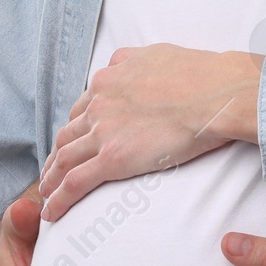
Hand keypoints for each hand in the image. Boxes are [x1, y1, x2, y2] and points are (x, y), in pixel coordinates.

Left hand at [39, 45, 262, 221]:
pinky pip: (75, 182)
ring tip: (47, 193)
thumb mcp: (156, 52)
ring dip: (51, 178)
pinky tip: (52, 212)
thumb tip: (123, 63)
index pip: (83, 107)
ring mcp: (104, 131)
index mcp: (110, 77)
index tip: (75, 141)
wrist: (218, 93)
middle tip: (53, 171)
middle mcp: (100, 102)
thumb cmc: (201, 73)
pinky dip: (58, 199)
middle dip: (57, 155)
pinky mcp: (113, 159)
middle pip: (68, 134)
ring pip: (64, 158)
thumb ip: (133, 59)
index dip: (75, 127)